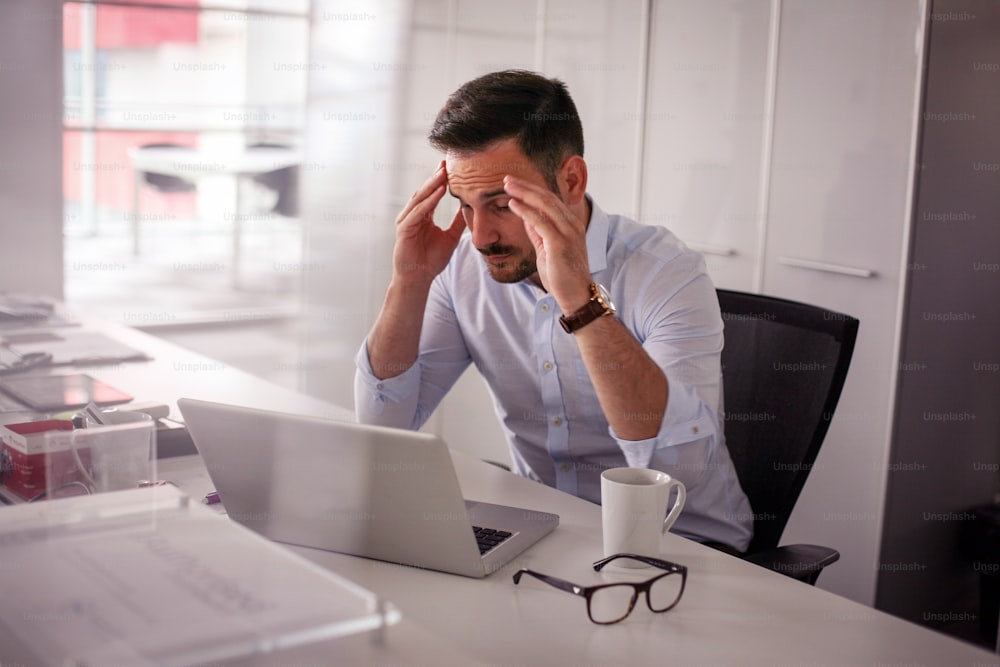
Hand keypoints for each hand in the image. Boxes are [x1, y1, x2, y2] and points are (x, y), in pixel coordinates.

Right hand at [393, 161, 465, 287]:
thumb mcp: (451, 237)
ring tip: (443, 173)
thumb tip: (470, 209)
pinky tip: (438, 192)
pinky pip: (417, 212)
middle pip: (425, 191)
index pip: (432, 194)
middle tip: (446, 163)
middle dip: (436, 177)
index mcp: (422, 216)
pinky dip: (428, 201)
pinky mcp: (404, 229)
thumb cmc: (431, 261)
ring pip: (420, 198)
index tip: (452, 168)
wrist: (419, 279)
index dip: (441, 181)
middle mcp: (413, 215)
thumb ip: (458, 223)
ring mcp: (407, 221)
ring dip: (432, 185)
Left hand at [503, 175, 591, 311]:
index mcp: (571, 224)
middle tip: (507, 178)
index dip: (531, 189)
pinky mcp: (560, 243)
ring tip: (507, 185)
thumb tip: (526, 218)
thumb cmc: (562, 276)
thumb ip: (538, 233)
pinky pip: (540, 221)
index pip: (550, 200)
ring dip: (524, 192)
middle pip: (547, 197)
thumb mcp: (547, 249)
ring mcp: (568, 232)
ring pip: (544, 204)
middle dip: (525, 186)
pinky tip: (513, 203)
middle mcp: (572, 224)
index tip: (514, 183)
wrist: (576, 296)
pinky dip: (525, 210)